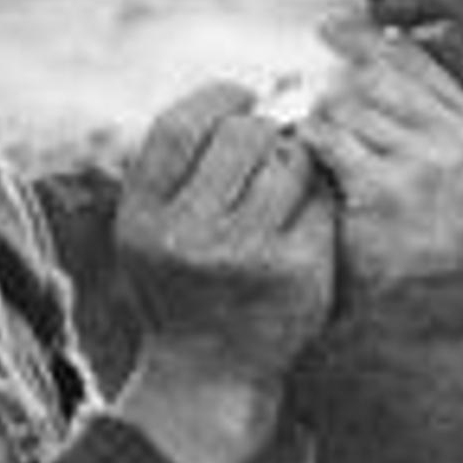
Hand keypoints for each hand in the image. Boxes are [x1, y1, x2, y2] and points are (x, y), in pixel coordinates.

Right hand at [114, 84, 337, 383]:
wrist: (210, 375)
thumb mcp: (151, 229)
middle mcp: (188, 236)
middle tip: (270, 143)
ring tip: (284, 183)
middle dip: (264, 127)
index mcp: (143, 218)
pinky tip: (302, 220)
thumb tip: (262, 87)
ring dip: (294, 160)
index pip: (181, 125)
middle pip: (243, 134)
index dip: (219, 97)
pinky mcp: (298, 272)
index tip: (241, 98)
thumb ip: (180, 164)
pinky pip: (319, 201)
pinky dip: (315, 200)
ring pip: (289, 161)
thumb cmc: (184, 286)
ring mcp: (247, 256)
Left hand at [295, 17, 462, 293]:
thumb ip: (416, 113)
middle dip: (335, 83)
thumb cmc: (420, 238)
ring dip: (320, 120)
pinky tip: (306, 159)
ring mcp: (424, 162)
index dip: (367, 36)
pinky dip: (308, 143)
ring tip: (316, 147)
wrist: (422, 306)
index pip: (415, 58)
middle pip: (377, 75)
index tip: (331, 28)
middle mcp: (457, 138)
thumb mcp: (441, 168)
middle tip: (307, 93)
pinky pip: (329, 137)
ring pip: (349, 104)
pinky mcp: (385, 186)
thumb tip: (368, 46)